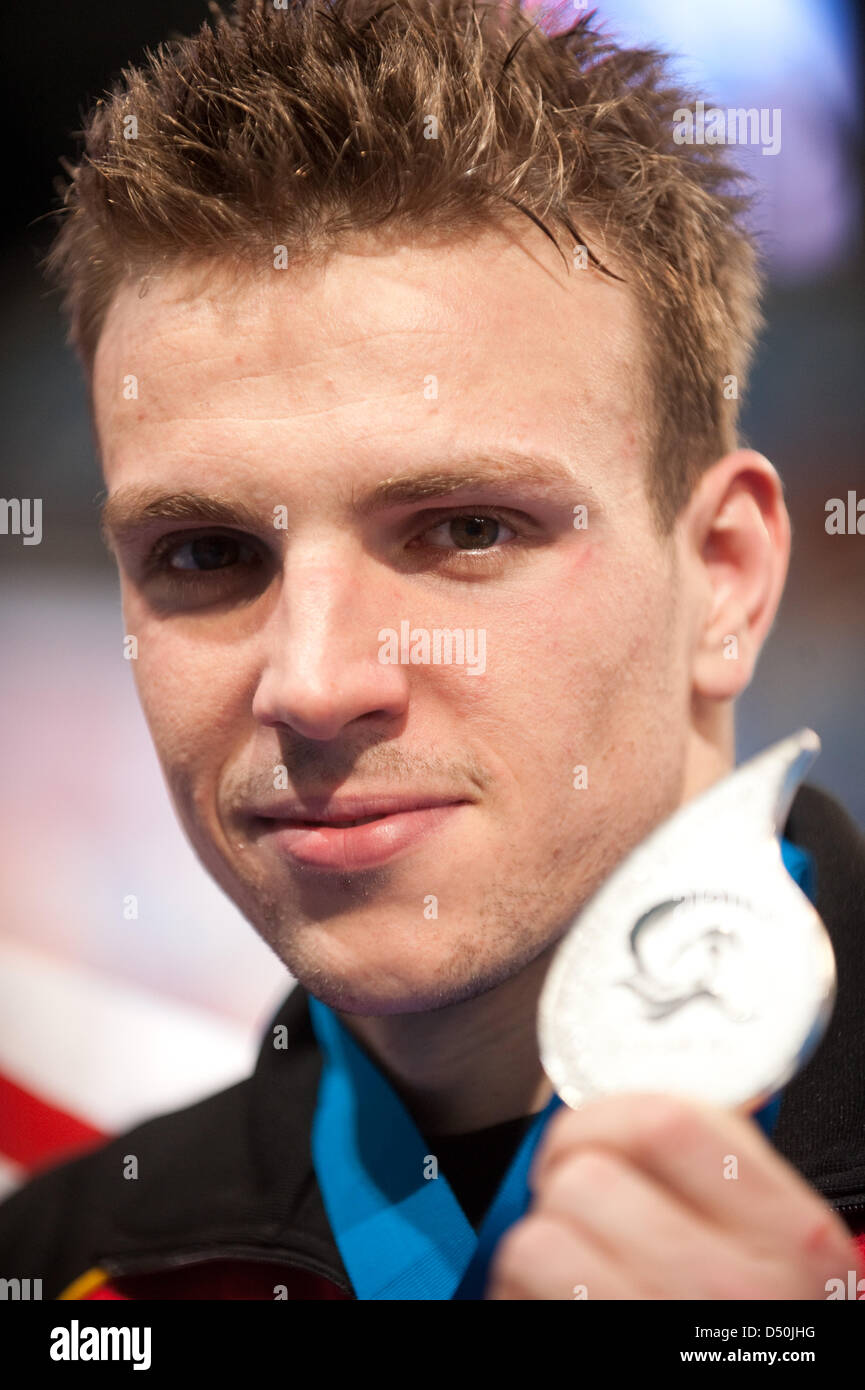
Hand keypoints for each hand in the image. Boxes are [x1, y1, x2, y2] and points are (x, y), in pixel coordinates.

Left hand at [485, 1093, 861, 1298]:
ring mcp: (658, 1326)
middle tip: (575, 1202)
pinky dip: (521, 1293)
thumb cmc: (752, 1322)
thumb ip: (731, 1169)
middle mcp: (732, 1289)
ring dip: (543, 1247)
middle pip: (586, 1177)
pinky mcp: (598, 1360)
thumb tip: (651, 1087)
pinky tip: (562, 1303)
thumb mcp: (784, 1245)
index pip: (668, 1121)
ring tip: (576, 1267)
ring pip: (540, 1238)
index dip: (604, 1113)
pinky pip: (519, 1292)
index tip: (589, 1131)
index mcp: (789, 1235)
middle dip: (565, 1182)